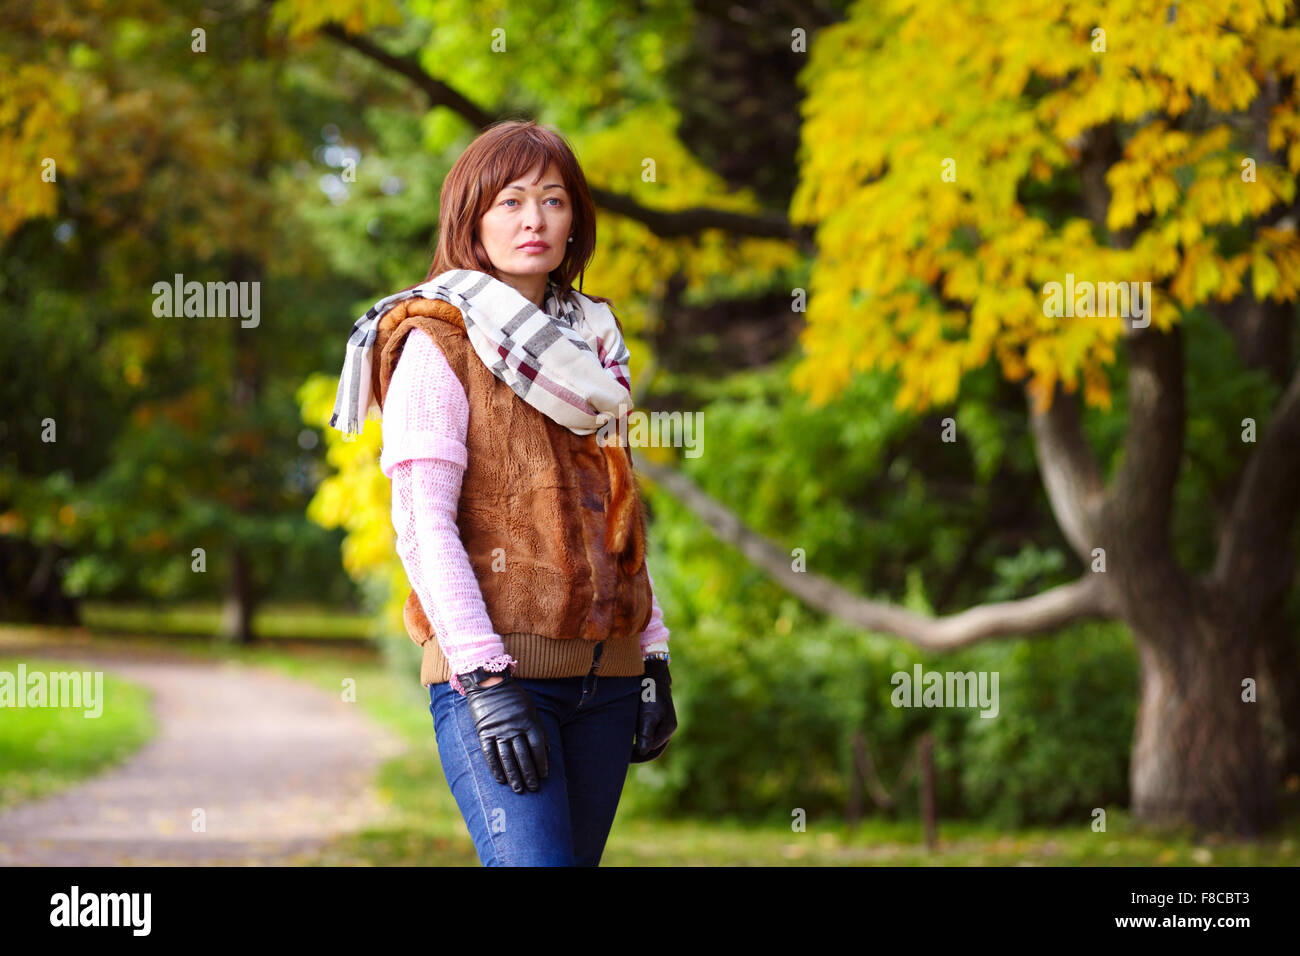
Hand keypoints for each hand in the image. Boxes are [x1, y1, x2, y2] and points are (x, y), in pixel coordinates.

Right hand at [461, 670, 549, 792]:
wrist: (489, 683)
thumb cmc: (513, 698)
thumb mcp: (531, 709)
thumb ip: (539, 729)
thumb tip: (548, 751)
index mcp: (528, 721)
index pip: (537, 746)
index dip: (541, 762)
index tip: (544, 776)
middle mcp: (514, 727)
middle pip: (523, 755)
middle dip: (529, 774)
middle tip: (533, 788)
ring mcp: (498, 730)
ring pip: (507, 758)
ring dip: (514, 775)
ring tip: (519, 789)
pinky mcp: (484, 732)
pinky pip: (490, 753)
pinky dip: (495, 768)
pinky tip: (500, 780)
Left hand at [631, 658, 676, 761]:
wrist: (651, 672)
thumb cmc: (649, 692)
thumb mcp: (647, 713)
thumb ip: (645, 733)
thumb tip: (642, 752)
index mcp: (667, 728)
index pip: (653, 751)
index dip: (637, 756)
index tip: (622, 757)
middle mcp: (666, 728)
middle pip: (653, 749)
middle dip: (638, 755)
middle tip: (621, 758)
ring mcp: (661, 723)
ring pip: (649, 742)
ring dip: (637, 747)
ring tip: (621, 750)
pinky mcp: (654, 717)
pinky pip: (646, 733)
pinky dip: (636, 738)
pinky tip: (624, 737)